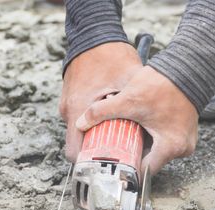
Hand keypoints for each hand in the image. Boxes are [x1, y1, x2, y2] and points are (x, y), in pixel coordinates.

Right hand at [60, 42, 141, 161]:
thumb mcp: (128, 81)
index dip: (87, 162)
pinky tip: (106, 117)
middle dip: (94, 150)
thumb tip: (152, 127)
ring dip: (93, 136)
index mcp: (78, 110)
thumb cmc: (108, 55)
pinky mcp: (70, 99)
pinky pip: (78, 119)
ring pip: (78, 132)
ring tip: (112, 132)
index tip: (102, 164)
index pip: (74, 152)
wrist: (92, 35)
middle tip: (113, 150)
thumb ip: (136, 104)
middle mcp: (68, 111)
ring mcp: (66, 105)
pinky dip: (90, 123)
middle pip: (77, 144)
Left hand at [76, 66, 198, 175]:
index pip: (144, 170)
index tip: (115, 165)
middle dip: (132, 155)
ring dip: (142, 146)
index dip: (127, 167)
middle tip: (117, 151)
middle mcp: (181, 148)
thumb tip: (82, 123)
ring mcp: (184, 141)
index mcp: (170, 147)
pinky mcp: (183, 133)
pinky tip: (140, 130)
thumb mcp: (128, 100)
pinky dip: (151, 138)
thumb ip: (102, 112)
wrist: (185, 69)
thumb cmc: (163, 84)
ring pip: (156, 152)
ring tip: (127, 139)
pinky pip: (163, 142)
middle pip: (149, 161)